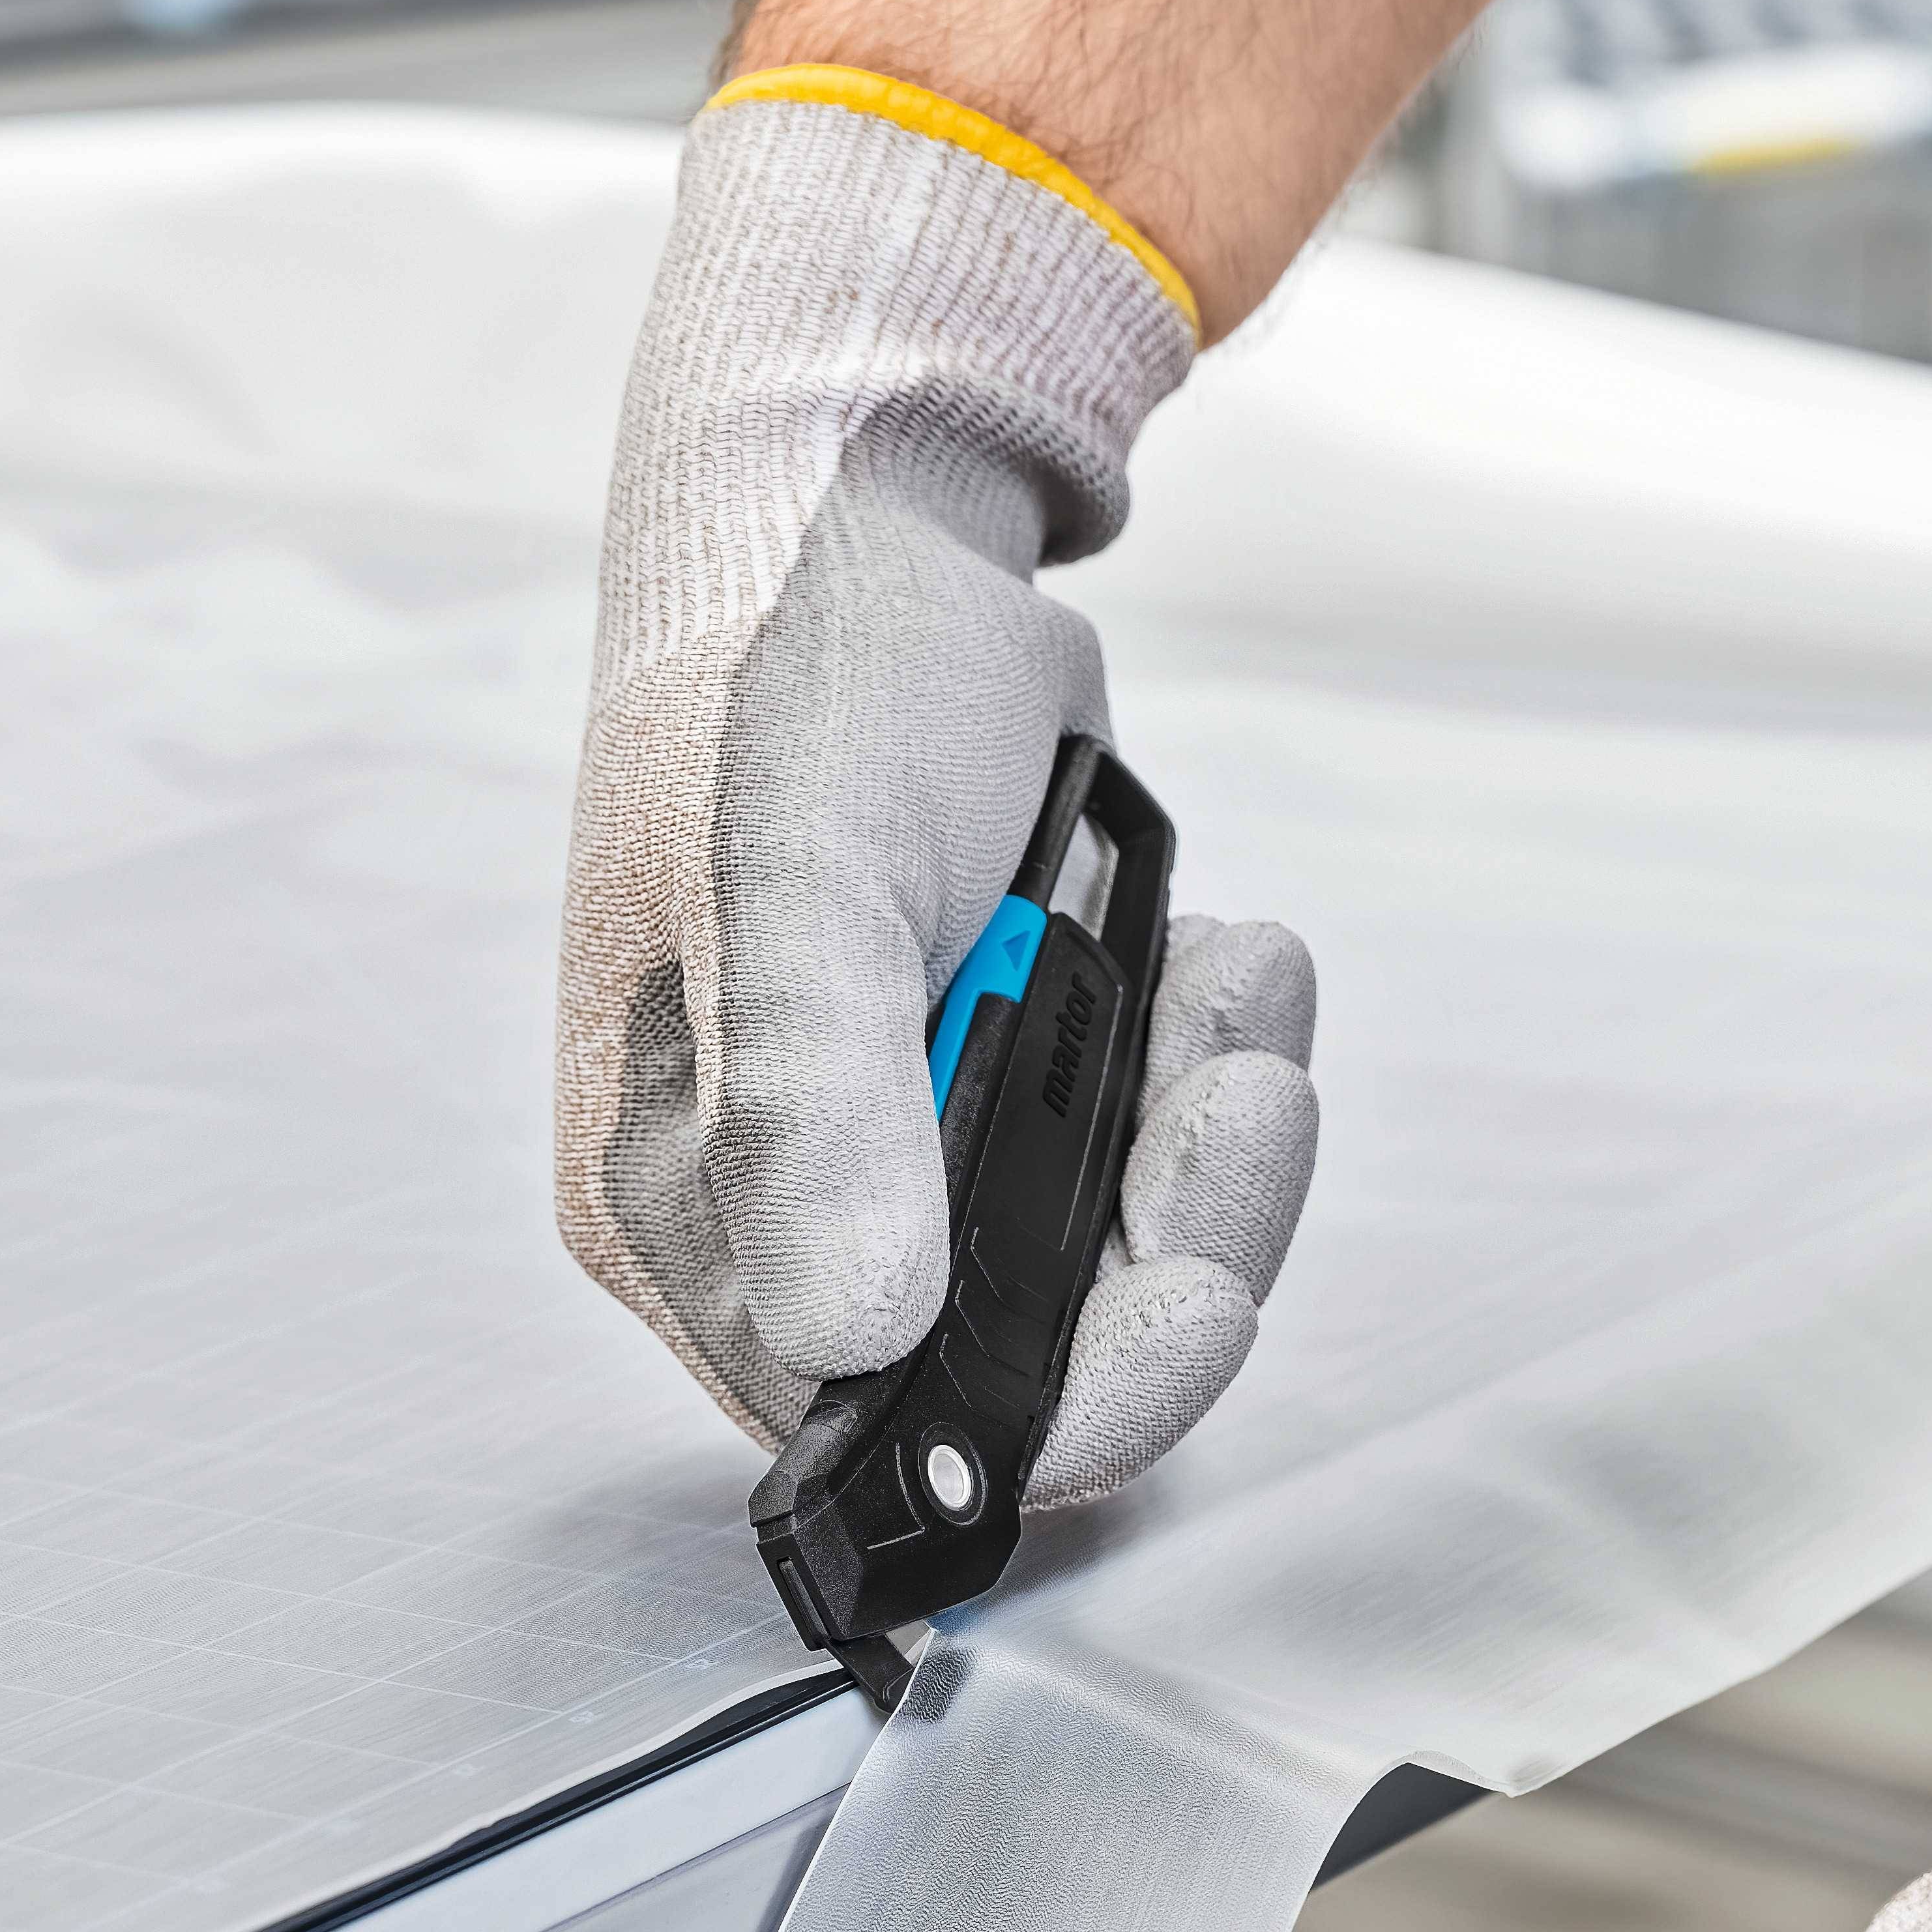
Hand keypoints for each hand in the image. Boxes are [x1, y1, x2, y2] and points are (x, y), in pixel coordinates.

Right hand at [553, 73, 1321, 1504]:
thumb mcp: (789, 879)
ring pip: (1119, 1257)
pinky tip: (1212, 945)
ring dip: (1215, 1137)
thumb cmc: (781, 676)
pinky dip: (1216, 1058)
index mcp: (682, 1204)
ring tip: (1229, 987)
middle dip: (1176, 1244)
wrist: (865, 511)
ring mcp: (912, 1143)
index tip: (1200, 1310)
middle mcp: (792, 1208)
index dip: (1060, 1403)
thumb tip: (854, 1335)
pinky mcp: (1009, 1074)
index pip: (880, 1420)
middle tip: (1248, 1101)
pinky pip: (1155, 1147)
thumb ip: (816, 1113)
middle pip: (1034, 1357)